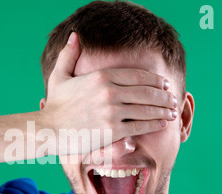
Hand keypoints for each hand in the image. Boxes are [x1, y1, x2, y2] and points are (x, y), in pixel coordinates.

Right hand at [38, 32, 177, 154]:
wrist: (48, 130)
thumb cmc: (54, 105)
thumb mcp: (60, 76)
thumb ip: (69, 54)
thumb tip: (75, 35)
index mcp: (101, 76)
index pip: (138, 75)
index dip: (155, 80)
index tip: (164, 84)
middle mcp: (110, 92)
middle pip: (147, 91)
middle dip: (164, 96)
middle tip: (173, 99)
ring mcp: (112, 111)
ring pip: (147, 108)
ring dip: (164, 110)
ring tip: (172, 112)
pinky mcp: (113, 130)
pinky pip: (140, 126)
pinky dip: (154, 124)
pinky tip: (162, 123)